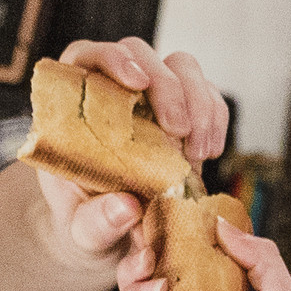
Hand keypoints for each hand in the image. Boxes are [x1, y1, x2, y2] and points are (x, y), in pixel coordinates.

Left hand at [0, 36, 233, 290]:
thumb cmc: (87, 223)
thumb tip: (126, 208)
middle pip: (141, 54)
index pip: (88, 55)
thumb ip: (96, 222)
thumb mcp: (83, 232)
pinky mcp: (186, 110)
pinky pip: (208, 94)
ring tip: (198, 154)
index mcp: (75, 105)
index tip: (138, 83)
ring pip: (182, 66)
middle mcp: (114, 89)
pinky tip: (209, 153)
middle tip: (178, 132)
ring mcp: (153, 96)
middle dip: (167, 86)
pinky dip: (215, 118)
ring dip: (198, 102)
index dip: (112, 58)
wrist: (115, 236)